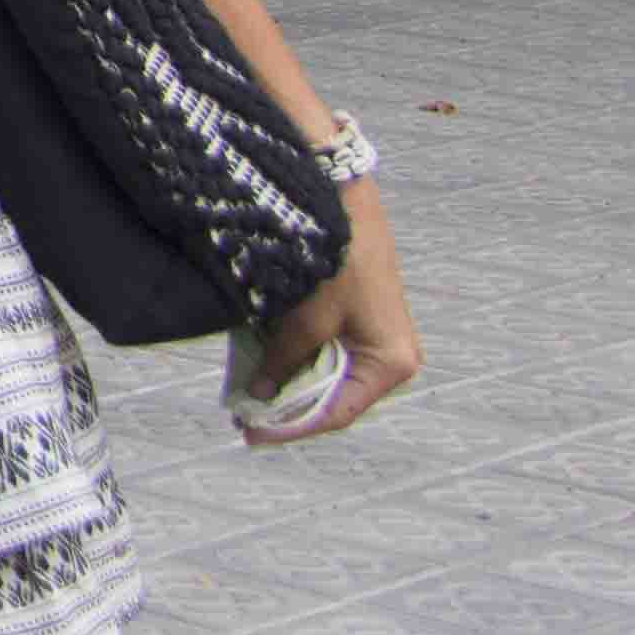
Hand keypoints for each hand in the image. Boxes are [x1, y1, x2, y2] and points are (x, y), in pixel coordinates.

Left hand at [239, 187, 420, 444]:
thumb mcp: (306, 317)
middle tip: (243, 420)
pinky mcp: (359, 320)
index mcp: (390, 364)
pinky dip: (297, 361)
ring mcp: (376, 338)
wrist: (342, 200)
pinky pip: (327, 352)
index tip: (251, 434)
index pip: (338, 412)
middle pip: (335, 398)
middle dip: (289, 409)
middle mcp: (391, 358)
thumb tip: (260, 394)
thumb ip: (284, 360)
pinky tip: (265, 367)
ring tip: (248, 399)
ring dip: (291, 386)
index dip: (292, 426)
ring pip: (328, 376)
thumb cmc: (334, 261)